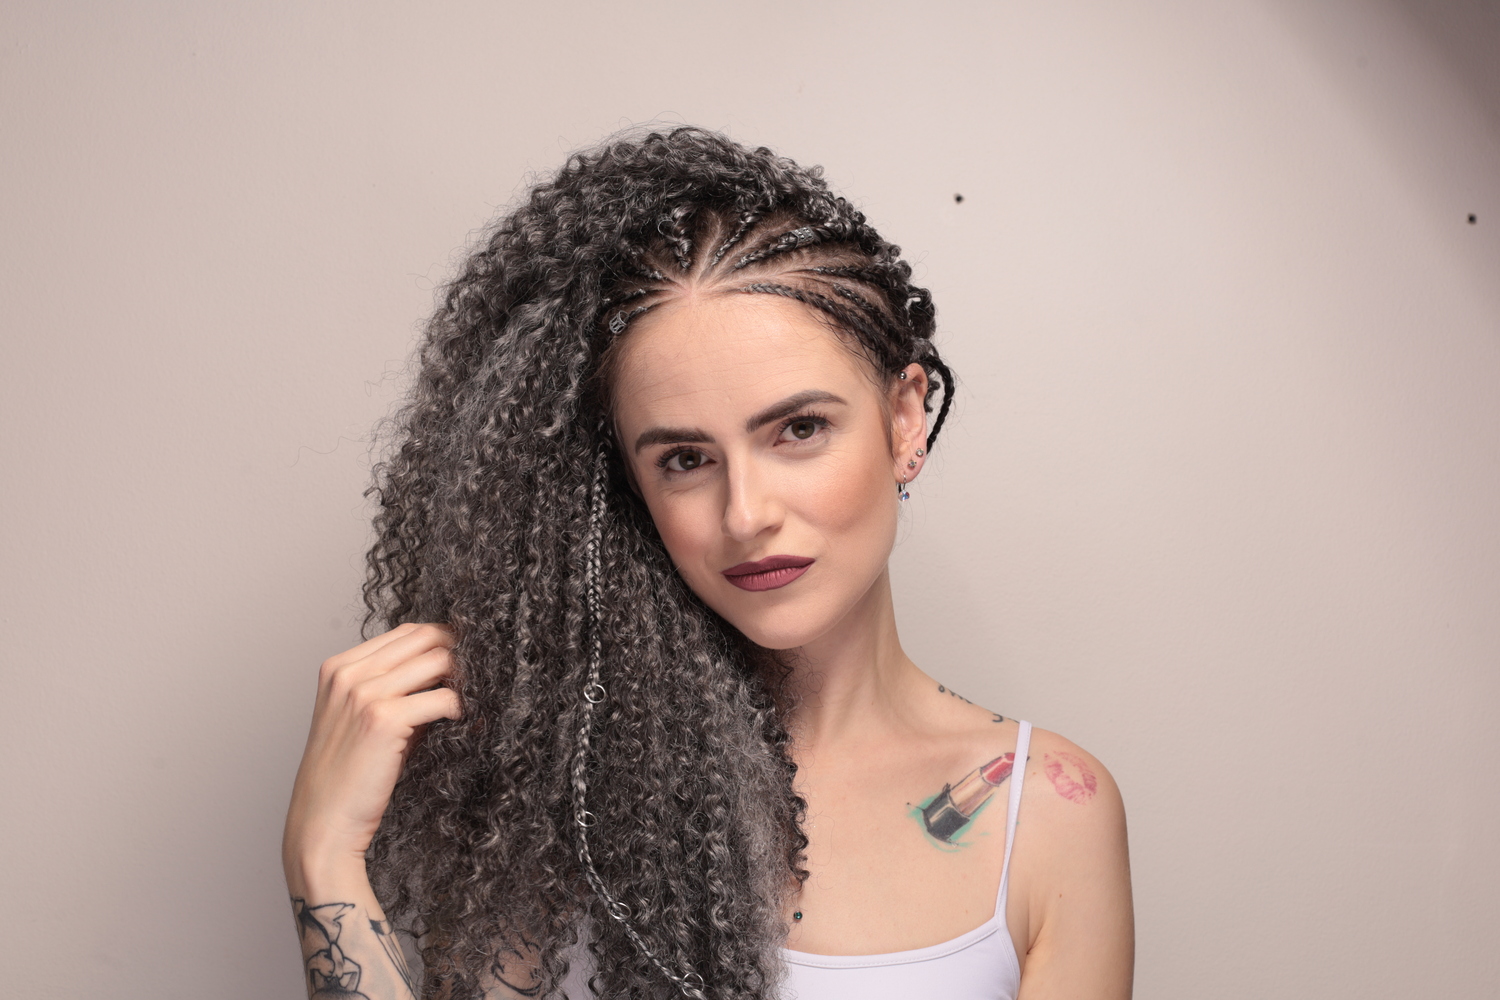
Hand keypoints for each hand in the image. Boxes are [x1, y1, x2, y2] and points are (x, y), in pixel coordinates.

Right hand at [283, 622, 460, 879]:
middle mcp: (349, 674)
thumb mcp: (365, 719)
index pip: (406, 631)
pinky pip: (443, 698)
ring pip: (438, 660)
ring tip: (475, 697)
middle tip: (481, 672)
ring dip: (463, 677)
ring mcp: (364, 694)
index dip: (441, 640)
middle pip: (424, 637)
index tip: (465, 656)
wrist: (323, 824)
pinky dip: (460, 707)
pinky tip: (463, 722)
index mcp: (338, 668)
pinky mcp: (384, 719)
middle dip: (458, 650)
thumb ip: (398, 689)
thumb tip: (450, 671)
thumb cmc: (349, 777)